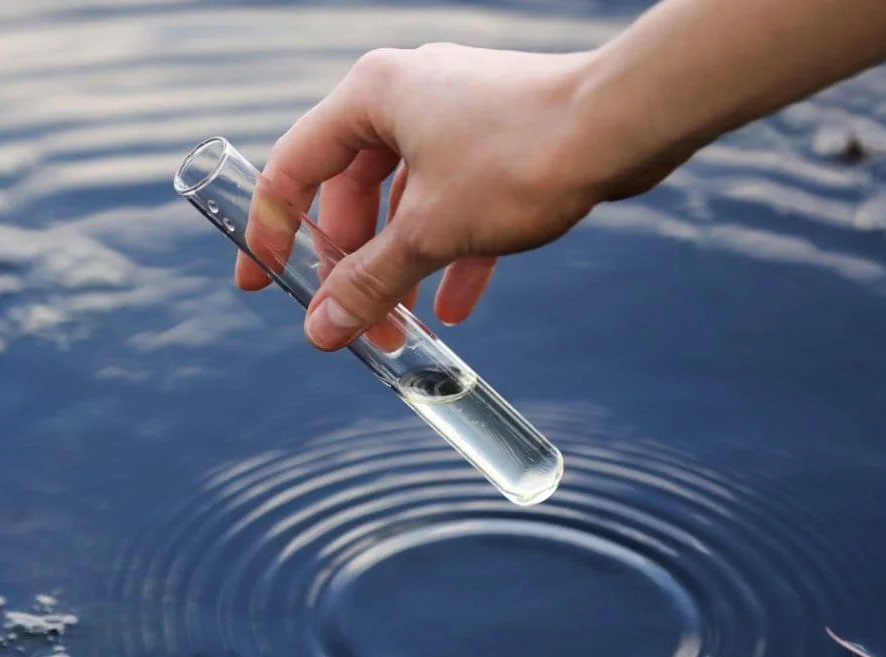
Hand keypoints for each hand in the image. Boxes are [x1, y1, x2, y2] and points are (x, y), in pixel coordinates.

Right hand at [235, 43, 682, 350]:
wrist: (626, 122)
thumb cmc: (524, 155)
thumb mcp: (430, 232)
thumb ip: (368, 283)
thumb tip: (321, 329)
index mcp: (369, 97)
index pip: (291, 170)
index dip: (269, 234)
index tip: (259, 285)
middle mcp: (404, 96)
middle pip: (350, 194)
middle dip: (351, 268)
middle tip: (351, 325)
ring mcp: (453, 115)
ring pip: (404, 203)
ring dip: (399, 268)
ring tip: (402, 330)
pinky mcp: (495, 137)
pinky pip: (453, 200)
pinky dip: (448, 253)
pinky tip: (456, 308)